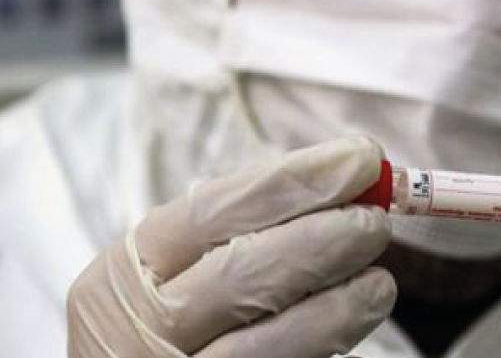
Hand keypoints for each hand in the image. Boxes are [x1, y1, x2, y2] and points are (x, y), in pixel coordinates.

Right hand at [67, 136, 395, 357]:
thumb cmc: (158, 331)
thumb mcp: (167, 278)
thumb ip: (236, 236)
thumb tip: (340, 186)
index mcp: (121, 274)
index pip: (211, 211)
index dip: (292, 181)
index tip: (357, 161)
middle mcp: (136, 329)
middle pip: (240, 273)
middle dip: (320, 238)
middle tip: (375, 220)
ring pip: (264, 344)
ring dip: (335, 305)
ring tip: (379, 282)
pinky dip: (322, 347)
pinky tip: (354, 324)